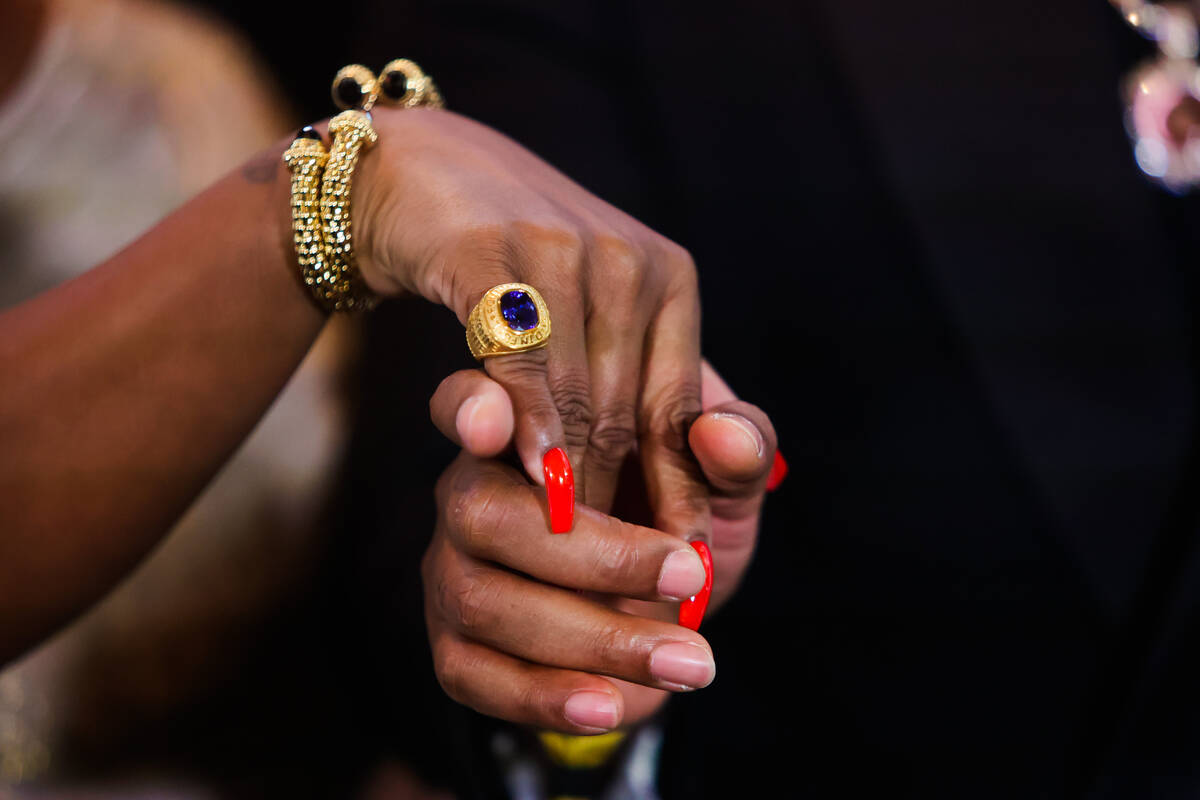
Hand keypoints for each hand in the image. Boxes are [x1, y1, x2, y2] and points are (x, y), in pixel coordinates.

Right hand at [353, 108, 706, 542]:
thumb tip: (718, 458)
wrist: (425, 182)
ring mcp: (558, 251)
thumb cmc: (521, 278)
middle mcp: (625, 260)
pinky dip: (519, 420)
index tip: (678, 567)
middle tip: (619, 587)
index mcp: (668, 278)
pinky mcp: (489, 249)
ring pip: (573, 396)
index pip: (678, 410)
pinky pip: (513, 356)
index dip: (678, 493)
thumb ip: (665, 399)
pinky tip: (519, 473)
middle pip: (624, 413)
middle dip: (618, 507)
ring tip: (570, 550)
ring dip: (569, 482)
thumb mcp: (608, 331)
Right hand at [423, 362, 777, 731]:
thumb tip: (722, 434)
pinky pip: (473, 676)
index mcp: (524, 431)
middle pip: (483, 514)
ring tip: (688, 663)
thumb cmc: (683, 521)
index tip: (495, 426)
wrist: (667, 609)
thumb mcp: (724, 484)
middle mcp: (470, 491)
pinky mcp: (456, 645)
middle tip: (687, 576)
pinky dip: (545, 697)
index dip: (468, 409)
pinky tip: (612, 707)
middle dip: (591, 553)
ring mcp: (453, 571)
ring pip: (482, 601)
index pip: (466, 401)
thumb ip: (736, 452)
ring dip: (591, 638)